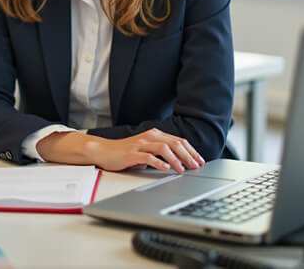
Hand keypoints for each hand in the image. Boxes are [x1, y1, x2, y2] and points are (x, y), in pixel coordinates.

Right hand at [36, 128, 204, 172]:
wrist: (103, 151)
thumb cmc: (125, 152)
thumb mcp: (146, 150)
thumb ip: (160, 152)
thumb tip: (181, 161)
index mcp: (155, 134)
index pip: (178, 141)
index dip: (191, 150)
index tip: (200, 160)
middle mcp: (149, 136)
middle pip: (174, 143)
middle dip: (188, 155)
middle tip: (196, 166)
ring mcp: (140, 144)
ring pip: (163, 148)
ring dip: (176, 159)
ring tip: (183, 169)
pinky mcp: (132, 153)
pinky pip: (148, 157)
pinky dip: (159, 163)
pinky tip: (166, 169)